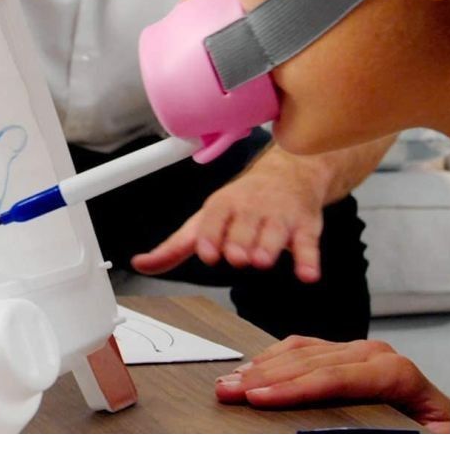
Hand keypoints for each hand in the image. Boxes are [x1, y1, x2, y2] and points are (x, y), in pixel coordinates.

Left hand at [130, 145, 327, 282]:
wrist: (289, 175)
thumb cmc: (241, 204)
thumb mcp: (205, 220)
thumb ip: (175, 247)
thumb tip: (141, 265)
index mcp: (223, 206)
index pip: (213, 219)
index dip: (210, 236)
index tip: (207, 252)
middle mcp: (251, 209)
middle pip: (244, 229)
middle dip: (239, 243)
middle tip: (237, 256)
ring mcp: (279, 217)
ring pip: (274, 233)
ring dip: (268, 246)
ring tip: (260, 259)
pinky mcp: (306, 227)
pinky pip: (308, 244)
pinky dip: (308, 259)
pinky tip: (307, 274)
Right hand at [214, 335, 449, 432]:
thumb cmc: (438, 434)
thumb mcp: (430, 441)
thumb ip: (400, 436)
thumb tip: (353, 435)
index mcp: (395, 373)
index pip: (333, 378)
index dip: (292, 389)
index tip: (258, 400)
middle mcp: (375, 355)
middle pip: (309, 362)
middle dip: (264, 378)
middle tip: (227, 390)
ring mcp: (359, 352)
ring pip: (301, 351)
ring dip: (262, 367)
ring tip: (229, 382)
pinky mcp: (347, 355)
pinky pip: (304, 348)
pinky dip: (274, 358)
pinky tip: (252, 369)